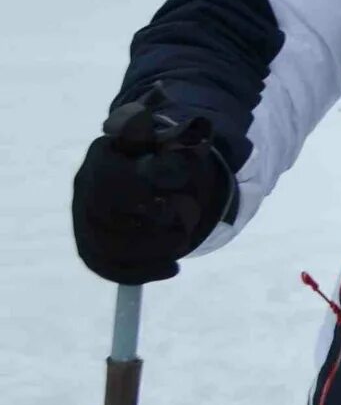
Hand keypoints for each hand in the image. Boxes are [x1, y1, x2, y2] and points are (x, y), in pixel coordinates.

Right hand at [72, 91, 233, 284]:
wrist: (155, 170)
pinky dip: (139, 272)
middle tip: (185, 228)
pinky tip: (171, 267)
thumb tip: (193, 132)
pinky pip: (105, 266)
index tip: (177, 195)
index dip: (142, 194)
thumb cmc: (168, 153)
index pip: (112, 179)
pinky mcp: (90, 244)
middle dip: (149, 227)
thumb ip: (186, 137)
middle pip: (106, 217)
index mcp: (103, 154)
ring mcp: (83, 216)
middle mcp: (85, 184)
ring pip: (105, 246)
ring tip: (182, 242)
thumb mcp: (182, 138)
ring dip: (149, 251)